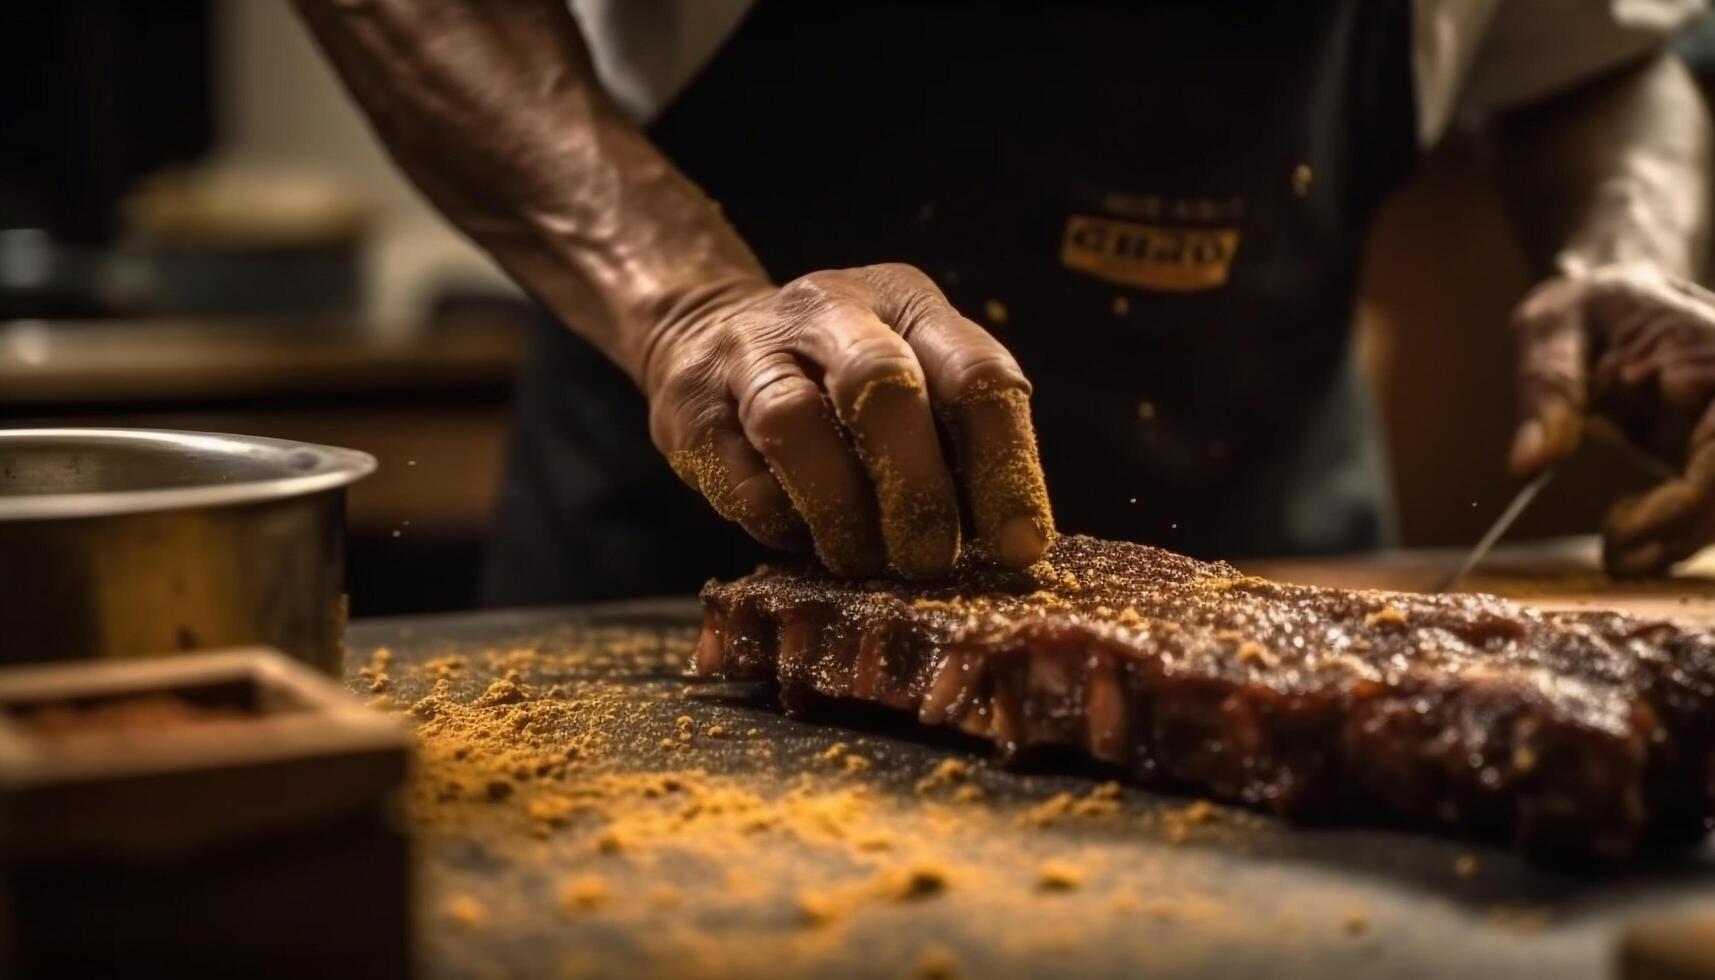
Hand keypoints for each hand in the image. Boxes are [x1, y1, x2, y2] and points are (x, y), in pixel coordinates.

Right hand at [646, 263, 1054, 579]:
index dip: (1005, 467)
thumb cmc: (840, 383)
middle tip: (930, 560)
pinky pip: (739, 475)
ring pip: (793, 422)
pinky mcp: (691, 403)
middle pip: (881, 384)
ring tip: (864, 560)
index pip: (975, 374)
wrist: (704, 336)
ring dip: (840, 512)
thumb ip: (957, 445)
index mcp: (908, 304)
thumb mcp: (913, 381)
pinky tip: (804, 537)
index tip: (1019, 547)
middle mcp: (831, 309)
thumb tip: (1010, 547)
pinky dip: (782, 522)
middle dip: (916, 490)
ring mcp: (751, 349)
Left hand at [1510, 265, 1714, 576]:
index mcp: (1712, 353)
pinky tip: (1626, 536)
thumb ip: (1547, 391)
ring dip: (1680, 540)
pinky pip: (1711, 503)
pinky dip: (1676, 530)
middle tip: (1615, 558)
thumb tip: (1527, 464)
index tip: (1621, 534)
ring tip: (1616, 554)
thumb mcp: (1549, 329)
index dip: (1689, 504)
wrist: (1610, 293)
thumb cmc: (1583, 303)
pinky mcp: (1713, 449)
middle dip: (1683, 533)